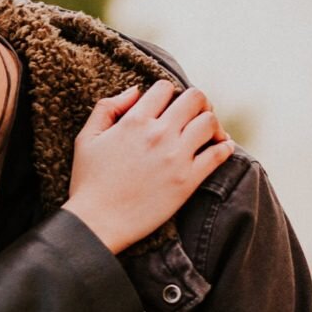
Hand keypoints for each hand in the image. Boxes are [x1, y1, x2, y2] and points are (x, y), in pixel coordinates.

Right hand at [62, 81, 234, 253]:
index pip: (164, 88)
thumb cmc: (88, 183)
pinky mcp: (188, 180)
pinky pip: (218, 154)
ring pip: (210, 122)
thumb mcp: (87, 139)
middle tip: (193, 114)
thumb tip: (134, 92)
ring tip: (207, 133)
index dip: (167, 93)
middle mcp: (158, 134)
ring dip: (211, 123)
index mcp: (133, 122)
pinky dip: (224, 147)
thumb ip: (107, 108)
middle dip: (196, 102)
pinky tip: (221, 147)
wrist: (97, 223)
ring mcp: (176, 157)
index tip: (167, 106)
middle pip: (195, 98)